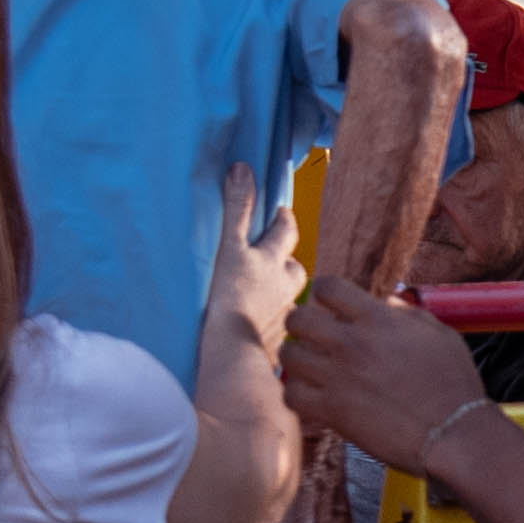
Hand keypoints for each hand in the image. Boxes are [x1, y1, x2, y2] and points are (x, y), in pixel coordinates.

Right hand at [199, 183, 297, 383]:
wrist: (232, 355)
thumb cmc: (228, 297)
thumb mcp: (229, 246)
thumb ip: (236, 209)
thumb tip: (242, 168)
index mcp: (274, 262)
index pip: (286, 232)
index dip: (283, 220)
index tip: (280, 213)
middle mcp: (285, 288)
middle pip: (295, 268)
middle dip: (285, 260)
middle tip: (273, 255)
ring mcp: (282, 317)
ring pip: (288, 300)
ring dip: (279, 294)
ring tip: (264, 295)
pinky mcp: (274, 344)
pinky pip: (277, 329)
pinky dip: (269, 324)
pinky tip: (258, 329)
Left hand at [280, 274, 492, 475]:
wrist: (453, 434)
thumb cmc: (453, 384)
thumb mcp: (439, 334)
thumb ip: (407, 313)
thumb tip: (386, 302)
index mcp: (377, 320)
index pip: (327, 287)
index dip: (323, 292)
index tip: (329, 305)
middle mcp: (351, 344)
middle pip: (297, 319)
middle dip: (301, 323)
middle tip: (312, 335)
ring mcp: (338, 378)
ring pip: (288, 356)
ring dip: (296, 358)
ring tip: (309, 365)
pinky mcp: (332, 412)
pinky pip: (292, 395)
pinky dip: (297, 394)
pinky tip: (312, 395)